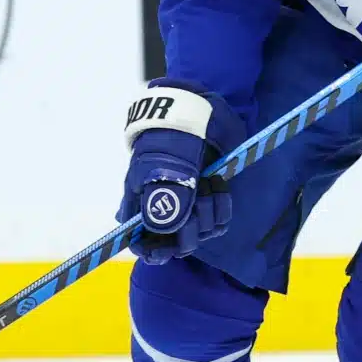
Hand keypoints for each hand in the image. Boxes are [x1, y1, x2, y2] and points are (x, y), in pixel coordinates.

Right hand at [115, 81, 242, 264]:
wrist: (200, 110)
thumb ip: (168, 198)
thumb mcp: (166, 163)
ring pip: (201, 234)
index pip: (139, 243)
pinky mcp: (211, 199)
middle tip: (195, 202)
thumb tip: (167, 232)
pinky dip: (222, 207)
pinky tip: (217, 185)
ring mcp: (189, 204)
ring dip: (208, 213)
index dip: (151, 251)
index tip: (165, 250)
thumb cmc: (174, 134)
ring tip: (207, 183)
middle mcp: (164, 208)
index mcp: (141, 202)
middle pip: (175, 244)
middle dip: (189, 229)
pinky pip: (219, 222)